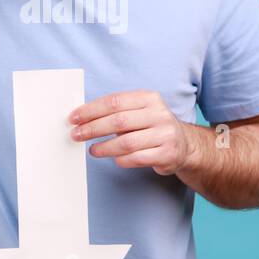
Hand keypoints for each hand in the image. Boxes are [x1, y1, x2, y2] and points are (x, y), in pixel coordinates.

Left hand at [68, 90, 198, 176]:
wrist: (184, 144)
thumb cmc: (152, 127)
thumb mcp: (140, 111)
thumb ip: (116, 112)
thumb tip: (83, 119)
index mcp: (149, 98)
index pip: (114, 102)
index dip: (91, 110)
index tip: (74, 118)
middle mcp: (159, 114)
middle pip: (118, 121)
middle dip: (93, 128)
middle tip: (76, 135)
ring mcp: (165, 134)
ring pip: (126, 142)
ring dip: (104, 148)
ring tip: (92, 150)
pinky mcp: (167, 154)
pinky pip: (137, 158)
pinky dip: (121, 159)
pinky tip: (113, 158)